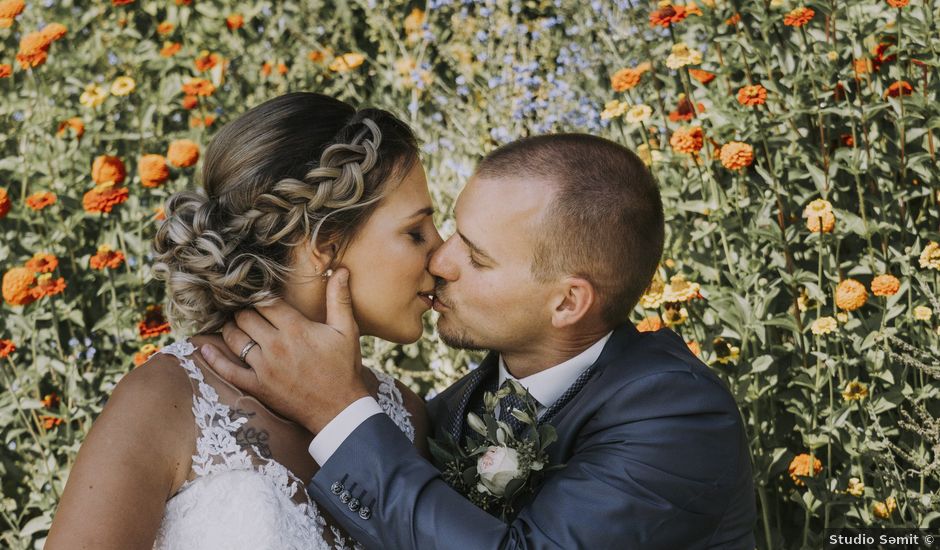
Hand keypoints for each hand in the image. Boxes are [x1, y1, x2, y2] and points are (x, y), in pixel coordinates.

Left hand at [200, 268, 367, 432]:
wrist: (339, 408)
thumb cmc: (343, 367)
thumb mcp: (347, 330)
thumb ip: (340, 298)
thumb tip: (341, 269)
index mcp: (296, 328)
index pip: (265, 302)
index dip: (260, 296)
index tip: (260, 295)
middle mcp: (276, 345)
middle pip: (246, 317)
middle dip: (244, 310)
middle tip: (248, 310)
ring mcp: (263, 367)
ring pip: (234, 339)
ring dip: (231, 328)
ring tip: (235, 323)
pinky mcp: (257, 386)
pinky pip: (228, 371)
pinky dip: (213, 358)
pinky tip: (205, 347)